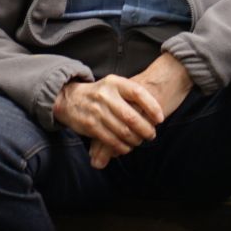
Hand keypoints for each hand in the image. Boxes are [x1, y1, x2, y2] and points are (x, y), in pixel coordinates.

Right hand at [85, 53, 194, 167]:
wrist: (70, 99)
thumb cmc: (100, 93)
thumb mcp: (115, 85)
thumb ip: (132, 94)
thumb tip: (157, 110)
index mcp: (115, 83)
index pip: (138, 93)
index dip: (152, 107)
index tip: (160, 118)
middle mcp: (106, 96)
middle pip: (132, 117)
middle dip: (145, 129)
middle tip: (151, 135)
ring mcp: (97, 111)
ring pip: (123, 131)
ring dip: (135, 140)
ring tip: (140, 141)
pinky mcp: (90, 125)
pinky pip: (111, 140)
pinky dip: (122, 147)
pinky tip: (127, 147)